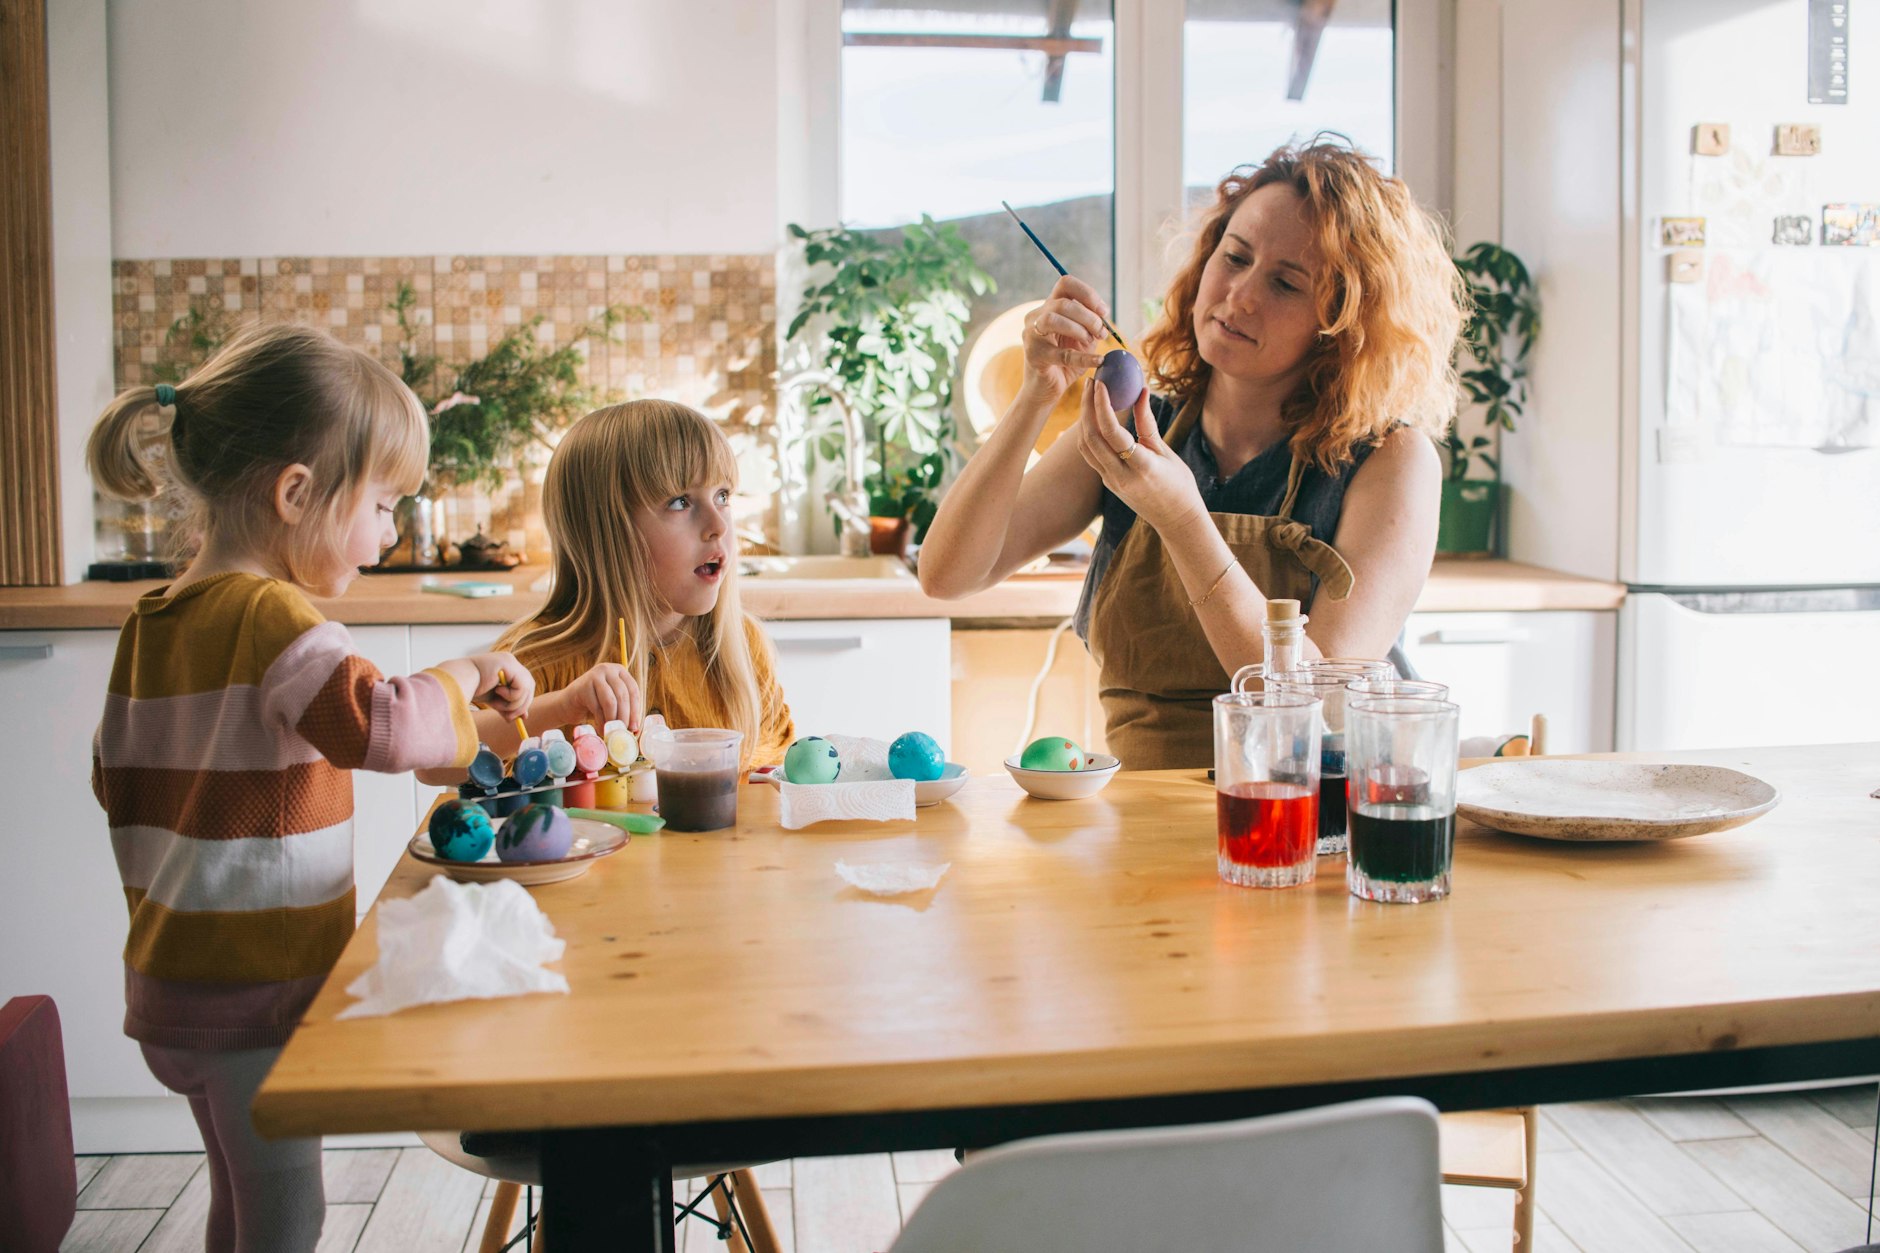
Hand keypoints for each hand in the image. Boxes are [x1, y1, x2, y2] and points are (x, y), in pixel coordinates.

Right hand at [470, 653, 533, 718]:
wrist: (459, 681)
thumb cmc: (472, 689)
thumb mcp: (495, 700)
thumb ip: (509, 705)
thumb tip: (523, 717)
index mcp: (508, 667)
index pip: (525, 685)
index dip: (524, 701)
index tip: (518, 717)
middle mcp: (511, 661)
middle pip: (529, 686)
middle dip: (521, 705)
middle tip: (510, 718)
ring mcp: (510, 661)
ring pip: (526, 688)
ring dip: (513, 703)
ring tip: (497, 703)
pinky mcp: (508, 664)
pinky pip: (521, 686)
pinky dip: (511, 696)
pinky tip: (497, 691)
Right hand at [559, 662, 643, 732]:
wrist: (566, 705)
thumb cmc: (592, 705)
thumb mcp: (612, 702)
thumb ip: (624, 709)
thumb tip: (636, 728)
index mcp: (619, 671)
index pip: (633, 690)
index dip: (635, 710)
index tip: (635, 727)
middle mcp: (607, 669)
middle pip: (623, 695)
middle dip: (625, 716)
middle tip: (624, 732)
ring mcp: (594, 676)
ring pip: (611, 701)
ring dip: (613, 720)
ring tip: (612, 732)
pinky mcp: (583, 686)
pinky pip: (597, 707)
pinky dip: (601, 722)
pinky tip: (601, 730)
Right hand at [1021, 275, 1111, 398]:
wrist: (1047, 390)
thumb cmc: (1065, 363)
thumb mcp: (1082, 339)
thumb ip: (1091, 324)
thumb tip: (1102, 315)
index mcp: (1048, 307)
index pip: (1065, 284)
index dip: (1088, 294)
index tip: (1104, 312)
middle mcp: (1036, 317)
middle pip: (1063, 302)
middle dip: (1089, 317)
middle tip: (1101, 332)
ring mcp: (1031, 335)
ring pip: (1054, 318)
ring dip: (1080, 329)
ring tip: (1091, 342)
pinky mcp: (1034, 356)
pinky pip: (1062, 354)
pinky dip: (1084, 357)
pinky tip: (1099, 361)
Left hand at [1076, 379, 1205, 536]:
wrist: (1176, 520)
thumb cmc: (1179, 484)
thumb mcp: (1166, 452)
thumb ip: (1147, 423)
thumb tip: (1141, 390)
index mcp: (1141, 467)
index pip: (1112, 433)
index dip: (1102, 405)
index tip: (1100, 383)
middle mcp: (1120, 476)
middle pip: (1092, 437)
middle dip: (1087, 406)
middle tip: (1091, 382)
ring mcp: (1111, 482)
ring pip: (1086, 447)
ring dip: (1084, 419)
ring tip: (1091, 395)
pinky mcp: (1107, 483)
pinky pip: (1091, 455)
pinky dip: (1089, 433)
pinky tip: (1095, 416)